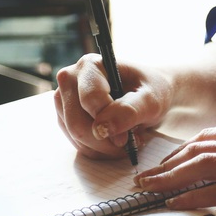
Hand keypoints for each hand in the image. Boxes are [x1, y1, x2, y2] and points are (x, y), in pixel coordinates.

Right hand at [53, 53, 171, 159]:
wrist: (148, 94)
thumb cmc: (151, 90)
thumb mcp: (151, 99)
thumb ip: (129, 111)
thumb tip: (102, 129)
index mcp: (90, 65)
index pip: (90, 100)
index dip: (109, 122)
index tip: (128, 137)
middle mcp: (70, 79)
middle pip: (77, 122)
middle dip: (105, 141)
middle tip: (129, 143)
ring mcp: (64, 99)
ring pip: (75, 136)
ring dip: (103, 147)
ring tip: (125, 140)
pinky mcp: (65, 117)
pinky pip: (77, 143)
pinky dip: (98, 150)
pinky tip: (114, 142)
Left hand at [134, 125, 215, 215]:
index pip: (209, 137)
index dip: (181, 151)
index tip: (164, 163)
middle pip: (198, 149)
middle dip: (166, 164)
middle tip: (144, 177)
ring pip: (203, 166)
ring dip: (170, 178)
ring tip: (150, 189)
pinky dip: (194, 196)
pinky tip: (176, 203)